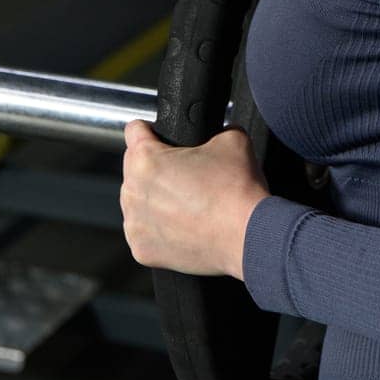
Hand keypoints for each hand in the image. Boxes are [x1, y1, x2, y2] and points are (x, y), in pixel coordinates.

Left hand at [120, 120, 270, 280]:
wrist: (247, 237)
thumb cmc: (236, 190)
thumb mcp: (231, 139)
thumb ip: (213, 130)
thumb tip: (217, 132)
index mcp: (146, 159)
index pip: (133, 131)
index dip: (149, 130)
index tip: (157, 136)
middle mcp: (132, 192)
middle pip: (134, 169)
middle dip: (154, 168)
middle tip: (184, 175)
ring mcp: (134, 224)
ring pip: (137, 202)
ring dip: (153, 199)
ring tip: (185, 203)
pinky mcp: (142, 250)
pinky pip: (144, 231)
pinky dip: (158, 228)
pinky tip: (182, 226)